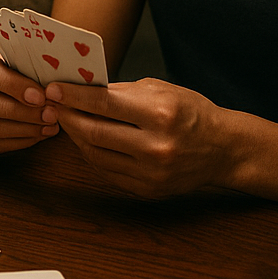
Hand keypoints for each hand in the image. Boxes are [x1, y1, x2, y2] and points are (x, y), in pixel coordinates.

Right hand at [0, 37, 58, 153]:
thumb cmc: (11, 59)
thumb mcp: (16, 51)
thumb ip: (26, 64)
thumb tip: (52, 87)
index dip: (13, 86)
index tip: (40, 96)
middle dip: (22, 112)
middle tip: (50, 114)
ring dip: (23, 129)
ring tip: (49, 125)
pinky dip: (18, 141)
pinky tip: (38, 134)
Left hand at [47, 79, 237, 198]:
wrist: (224, 149)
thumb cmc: (191, 112)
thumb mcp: (159, 90)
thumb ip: (119, 91)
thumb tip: (80, 88)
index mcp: (160, 114)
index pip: (103, 104)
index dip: (73, 96)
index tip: (53, 89)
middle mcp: (156, 146)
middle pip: (94, 132)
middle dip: (68, 116)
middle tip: (54, 106)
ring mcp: (152, 172)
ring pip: (96, 154)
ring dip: (77, 137)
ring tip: (69, 121)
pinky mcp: (148, 190)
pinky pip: (107, 171)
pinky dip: (93, 154)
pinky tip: (88, 140)